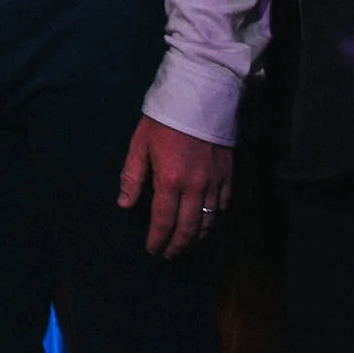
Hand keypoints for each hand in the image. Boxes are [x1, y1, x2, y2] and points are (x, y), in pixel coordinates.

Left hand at [118, 114, 232, 258]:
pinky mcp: (229, 176)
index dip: (158, 239)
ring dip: (196, 239)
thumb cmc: (163, 119)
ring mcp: (215, 183)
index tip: (153, 250)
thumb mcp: (139, 144)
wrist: (200, 97)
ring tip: (186, 247)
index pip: (164, 221)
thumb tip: (124, 205)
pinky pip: (223, 207)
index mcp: (169, 180)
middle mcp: (195, 187)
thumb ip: (133, 177)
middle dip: (177, 246)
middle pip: (188, 228)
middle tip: (169, 256)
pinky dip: (215, 221)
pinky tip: (207, 226)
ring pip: (208, 222)